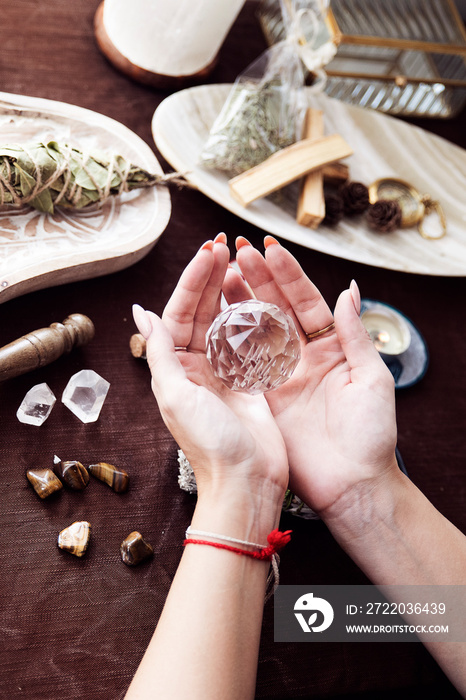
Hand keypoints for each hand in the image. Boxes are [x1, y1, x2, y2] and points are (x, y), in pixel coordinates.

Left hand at [133, 236, 287, 515]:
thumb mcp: (175, 395)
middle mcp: (197, 366)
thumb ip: (160, 352)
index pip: (180, 313)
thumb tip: (140, 311)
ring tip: (240, 260)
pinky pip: (251, 339)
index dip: (192, 281)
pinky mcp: (251, 379)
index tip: (207, 252)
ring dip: (232, 290)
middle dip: (211, 277)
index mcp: (175, 367)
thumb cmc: (208, 442)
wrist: (246, 481)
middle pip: (203, 311)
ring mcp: (225, 371)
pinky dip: (255, 316)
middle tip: (223, 245)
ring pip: (226, 320)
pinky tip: (260, 293)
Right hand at [223, 237, 397, 517]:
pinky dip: (229, 341)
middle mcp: (303, 358)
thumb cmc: (371, 434)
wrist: (351, 485)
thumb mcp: (372, 379)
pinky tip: (214, 316)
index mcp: (333, 348)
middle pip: (277, 309)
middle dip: (258, 279)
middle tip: (237, 251)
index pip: (306, 302)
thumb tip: (347, 290)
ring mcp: (280, 377)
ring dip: (240, 302)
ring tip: (221, 274)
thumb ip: (355, 335)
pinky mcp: (263, 399)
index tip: (269, 248)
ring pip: (256, 331)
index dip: (288, 275)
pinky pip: (243, 364)